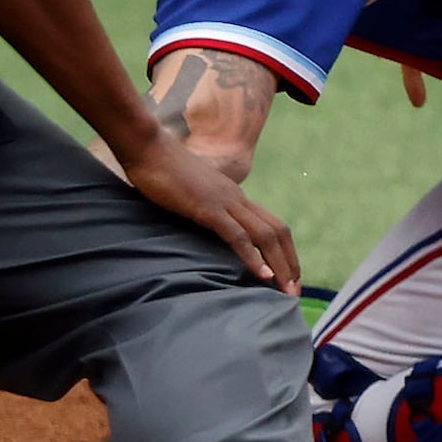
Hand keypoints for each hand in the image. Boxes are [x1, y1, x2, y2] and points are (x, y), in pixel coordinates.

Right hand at [121, 140, 297, 294]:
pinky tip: (262, 276)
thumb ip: (204, 207)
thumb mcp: (191, 192)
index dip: (285, 251)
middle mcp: (236, 198)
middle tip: (295, 292)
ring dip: (280, 265)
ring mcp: (223, 202)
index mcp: (234, 196)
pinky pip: (236, 235)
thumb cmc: (161, 171)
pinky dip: (252, 257)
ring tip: (286, 290)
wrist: (147, 149)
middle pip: (277, 231)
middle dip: (290, 263)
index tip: (288, 276)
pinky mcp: (207, 208)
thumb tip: (206, 225)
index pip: (272, 224)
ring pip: (264, 235)